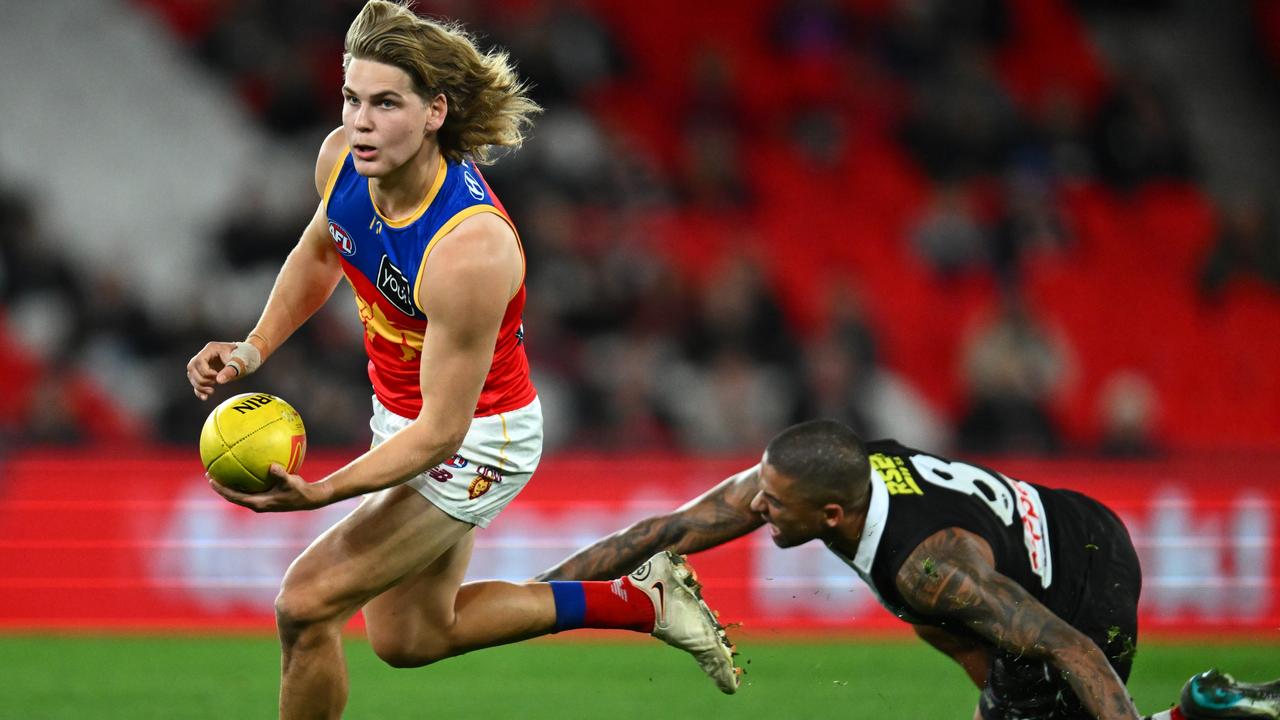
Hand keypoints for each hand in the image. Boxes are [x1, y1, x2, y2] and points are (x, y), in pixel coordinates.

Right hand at [187, 340, 262, 399]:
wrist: (250, 357)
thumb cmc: (246, 356)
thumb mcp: (240, 362)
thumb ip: (230, 370)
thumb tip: (218, 380)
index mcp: (212, 348)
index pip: (199, 361)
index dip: (205, 371)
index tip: (217, 377)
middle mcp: (205, 355)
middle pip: (192, 368)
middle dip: (201, 379)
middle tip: (214, 384)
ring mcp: (205, 363)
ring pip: (192, 375)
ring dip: (199, 385)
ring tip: (212, 391)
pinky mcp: (206, 372)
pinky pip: (196, 381)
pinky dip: (199, 390)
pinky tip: (205, 397)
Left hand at [207, 464, 331, 511]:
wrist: (309, 498)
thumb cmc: (300, 491)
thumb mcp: (291, 482)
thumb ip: (280, 475)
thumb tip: (272, 466)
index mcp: (258, 503)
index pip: (234, 496)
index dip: (220, 488)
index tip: (211, 479)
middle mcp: (256, 503)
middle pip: (232, 495)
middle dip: (220, 486)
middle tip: (210, 473)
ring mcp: (260, 500)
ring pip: (239, 492)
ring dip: (229, 483)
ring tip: (221, 471)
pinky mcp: (265, 496)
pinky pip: (249, 488)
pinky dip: (243, 480)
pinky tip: (245, 467)